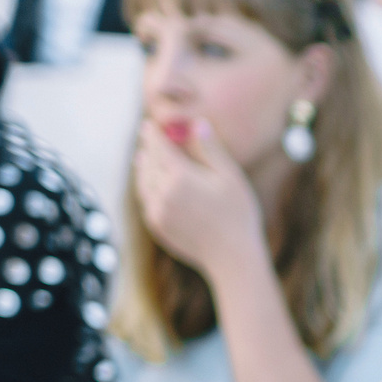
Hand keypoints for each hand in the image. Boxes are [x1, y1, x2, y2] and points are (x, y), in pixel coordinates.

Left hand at [134, 118, 268, 280]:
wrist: (232, 258)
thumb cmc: (238, 215)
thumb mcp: (230, 178)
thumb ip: (211, 150)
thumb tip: (197, 123)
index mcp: (181, 177)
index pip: (160, 148)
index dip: (154, 134)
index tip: (148, 124)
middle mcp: (163, 192)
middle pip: (149, 163)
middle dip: (149, 149)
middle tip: (147, 137)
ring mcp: (156, 210)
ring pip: (143, 182)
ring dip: (143, 167)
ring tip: (143, 158)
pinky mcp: (156, 225)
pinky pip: (146, 200)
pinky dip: (145, 187)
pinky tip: (149, 184)